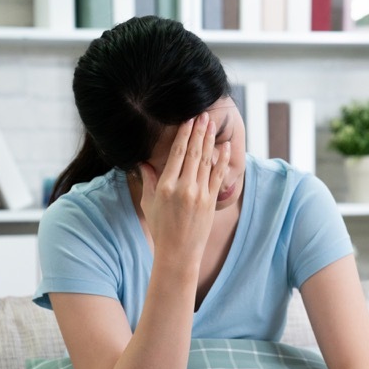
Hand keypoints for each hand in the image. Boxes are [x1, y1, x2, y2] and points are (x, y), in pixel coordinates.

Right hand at [138, 113, 231, 262]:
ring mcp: (199, 195)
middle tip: (204, 115)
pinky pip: (218, 176)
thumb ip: (149, 180)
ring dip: (210, 141)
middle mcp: (183, 188)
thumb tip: (143, 162)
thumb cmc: (161, 229)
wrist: (178, 253)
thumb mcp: (149, 204)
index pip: (177, 154)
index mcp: (166, 186)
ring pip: (206, 161)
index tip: (188, 120)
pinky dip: (222, 160)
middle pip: (193, 153)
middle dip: (199, 132)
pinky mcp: (211, 202)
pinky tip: (225, 147)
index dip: (184, 135)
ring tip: (212, 125)